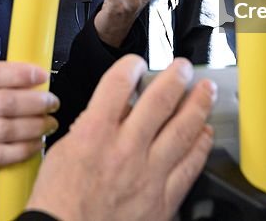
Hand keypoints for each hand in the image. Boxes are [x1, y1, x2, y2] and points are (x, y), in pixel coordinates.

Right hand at [0, 61, 59, 183]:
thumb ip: (15, 86)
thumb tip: (46, 80)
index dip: (20, 73)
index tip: (43, 75)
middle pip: (4, 102)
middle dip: (34, 102)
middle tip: (53, 103)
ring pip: (6, 129)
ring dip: (34, 126)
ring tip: (51, 125)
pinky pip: (5, 154)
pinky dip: (26, 148)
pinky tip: (39, 143)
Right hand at [26, 55, 214, 220]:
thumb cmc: (59, 203)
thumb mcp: (61, 153)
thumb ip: (88, 127)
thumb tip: (110, 110)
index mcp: (94, 135)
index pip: (118, 84)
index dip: (131, 65)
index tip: (137, 62)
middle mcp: (125, 150)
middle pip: (159, 101)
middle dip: (176, 77)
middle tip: (184, 68)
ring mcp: (148, 174)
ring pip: (182, 130)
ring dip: (198, 105)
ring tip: (205, 91)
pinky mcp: (163, 199)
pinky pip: (190, 167)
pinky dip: (201, 146)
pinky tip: (206, 134)